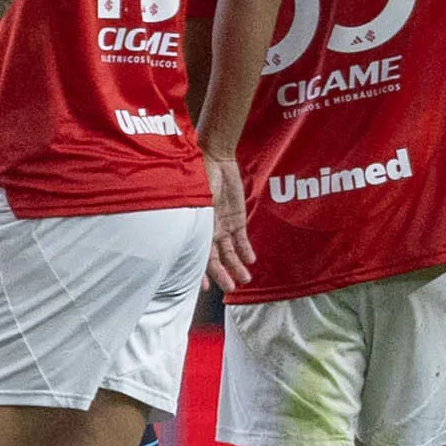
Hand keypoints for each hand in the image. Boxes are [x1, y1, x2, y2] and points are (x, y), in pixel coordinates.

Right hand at [205, 151, 254, 290]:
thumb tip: (204, 240)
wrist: (214, 157)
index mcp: (195, 226)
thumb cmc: (199, 176)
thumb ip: (204, 219)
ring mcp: (222, 224)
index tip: (204, 288)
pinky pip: (241, 238)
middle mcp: (208, 229)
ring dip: (236, 265)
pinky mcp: (236, 218)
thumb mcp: (200, 199)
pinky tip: (250, 261)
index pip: (196, 255)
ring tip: (245, 279)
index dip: (200, 272)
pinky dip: (245, 250)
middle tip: (230, 288)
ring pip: (230, 251)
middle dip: (222, 274)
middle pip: (215, 258)